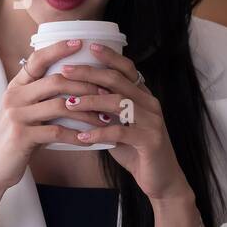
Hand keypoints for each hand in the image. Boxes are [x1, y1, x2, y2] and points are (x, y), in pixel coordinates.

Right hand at [0, 38, 114, 195]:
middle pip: (55, 81)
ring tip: (105, 118)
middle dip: (85, 85)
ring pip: (60, 105)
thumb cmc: (15, 141)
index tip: (80, 43)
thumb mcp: (24, 114)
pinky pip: (57, 131)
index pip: (37, 60)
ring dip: (87, 112)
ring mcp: (16, 115)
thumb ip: (40, 99)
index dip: (58, 49)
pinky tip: (90, 139)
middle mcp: (14, 96)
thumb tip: (74, 88)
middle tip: (107, 92)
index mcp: (15, 87)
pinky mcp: (22, 136)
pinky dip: (77, 135)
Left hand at [60, 43, 191, 203]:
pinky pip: (121, 132)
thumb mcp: (119, 125)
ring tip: (69, 104)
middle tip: (66, 72)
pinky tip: (82, 138)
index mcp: (143, 96)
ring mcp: (152, 121)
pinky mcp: (151, 140)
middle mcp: (150, 103)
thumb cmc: (135, 150)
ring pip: (118, 103)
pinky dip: (99, 134)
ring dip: (90, 102)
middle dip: (89, 74)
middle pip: (117, 81)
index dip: (109, 56)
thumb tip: (76, 94)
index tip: (88, 47)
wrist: (161, 179)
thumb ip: (105, 109)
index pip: (126, 69)